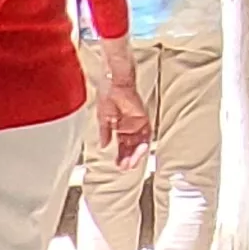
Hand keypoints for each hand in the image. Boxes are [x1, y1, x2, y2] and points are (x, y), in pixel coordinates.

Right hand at [92, 50, 151, 165]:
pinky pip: (146, 135)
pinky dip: (142, 145)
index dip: (120, 157)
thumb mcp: (102, 117)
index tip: (118, 165)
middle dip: (129, 159)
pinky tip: (137, 152)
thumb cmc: (107, 94)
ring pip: (139, 145)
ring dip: (136, 155)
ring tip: (130, 163)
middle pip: (132, 148)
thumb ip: (104, 132)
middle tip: (125, 167)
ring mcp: (138, 124)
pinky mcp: (144, 119)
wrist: (114, 82)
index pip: (122, 147)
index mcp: (119, 128)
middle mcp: (130, 128)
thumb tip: (103, 145)